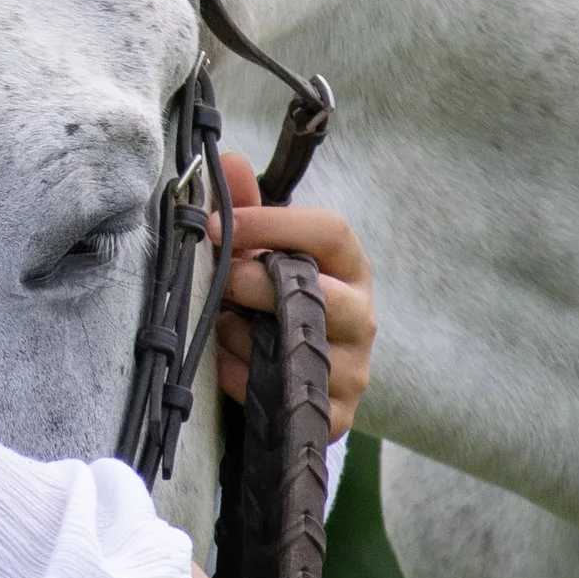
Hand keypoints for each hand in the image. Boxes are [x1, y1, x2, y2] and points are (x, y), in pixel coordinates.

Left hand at [210, 149, 376, 438]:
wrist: (287, 381)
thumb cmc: (275, 303)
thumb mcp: (263, 256)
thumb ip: (246, 210)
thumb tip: (227, 161)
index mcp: (348, 267)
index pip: (330, 232)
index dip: (273, 226)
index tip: (219, 226)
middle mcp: (360, 316)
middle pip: (324, 296)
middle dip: (261, 286)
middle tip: (221, 280)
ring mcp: (352, 369)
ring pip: (304, 351)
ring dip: (247, 336)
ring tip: (219, 326)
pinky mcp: (335, 416)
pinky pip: (287, 397)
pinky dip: (245, 379)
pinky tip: (224, 364)